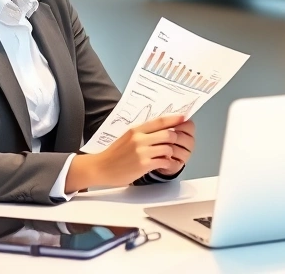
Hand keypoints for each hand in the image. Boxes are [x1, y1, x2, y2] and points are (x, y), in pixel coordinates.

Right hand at [68, 115, 187, 189]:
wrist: (100, 168)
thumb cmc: (114, 154)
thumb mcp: (127, 138)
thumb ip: (141, 133)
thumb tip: (160, 130)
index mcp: (136, 130)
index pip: (159, 121)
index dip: (174, 119)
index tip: (184, 118)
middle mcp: (139, 138)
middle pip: (168, 134)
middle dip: (175, 140)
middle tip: (175, 144)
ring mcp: (141, 151)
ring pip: (168, 148)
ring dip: (170, 153)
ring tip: (167, 157)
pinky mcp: (143, 164)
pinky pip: (163, 161)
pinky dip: (167, 163)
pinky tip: (164, 165)